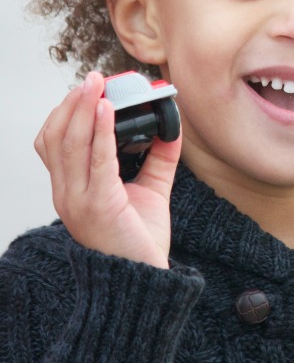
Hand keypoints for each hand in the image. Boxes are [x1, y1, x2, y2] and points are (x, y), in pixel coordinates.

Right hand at [34, 71, 180, 268]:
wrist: (143, 284)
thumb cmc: (139, 242)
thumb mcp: (149, 190)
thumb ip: (158, 159)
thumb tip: (172, 127)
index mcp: (71, 189)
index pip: (53, 143)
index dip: (65, 113)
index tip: (85, 89)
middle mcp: (67, 194)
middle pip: (57, 138)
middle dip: (72, 103)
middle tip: (92, 78)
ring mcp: (78, 201)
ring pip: (70, 144)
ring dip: (82, 109)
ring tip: (96, 84)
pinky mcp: (99, 205)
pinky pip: (97, 160)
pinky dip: (101, 131)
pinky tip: (108, 110)